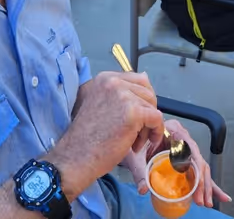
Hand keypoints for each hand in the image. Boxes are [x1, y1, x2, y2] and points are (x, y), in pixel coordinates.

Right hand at [47, 72, 163, 199]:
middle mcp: (114, 82)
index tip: (137, 117)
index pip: (139, 80)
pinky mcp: (133, 113)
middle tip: (136, 133)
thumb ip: (121, 92)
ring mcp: (123, 96)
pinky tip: (138, 144)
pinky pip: (157, 119)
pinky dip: (154, 132)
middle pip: (148, 92)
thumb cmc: (87, 138)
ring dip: (148, 126)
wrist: (76, 158)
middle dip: (147, 113)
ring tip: (133, 141)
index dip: (142, 100)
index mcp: (105, 78)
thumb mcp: (101, 104)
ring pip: (153, 107)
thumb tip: (145, 76)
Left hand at [123, 120, 232, 207]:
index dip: (196, 165)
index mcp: (174, 130)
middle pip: (199, 160)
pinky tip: (216, 196)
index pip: (190, 147)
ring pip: (202, 168)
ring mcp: (186, 150)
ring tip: (207, 202)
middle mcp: (184, 139)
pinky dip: (207, 185)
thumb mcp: (136, 156)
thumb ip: (140, 172)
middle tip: (200, 199)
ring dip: (206, 187)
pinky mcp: (185, 161)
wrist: (132, 139)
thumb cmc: (135, 142)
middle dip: (202, 182)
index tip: (197, 181)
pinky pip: (199, 173)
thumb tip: (144, 189)